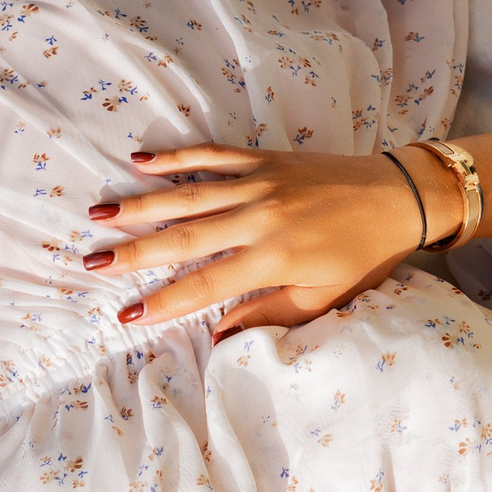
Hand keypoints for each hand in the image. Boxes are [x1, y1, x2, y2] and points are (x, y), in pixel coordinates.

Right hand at [83, 142, 457, 336]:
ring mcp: (260, 184)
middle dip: (135, 251)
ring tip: (99, 212)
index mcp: (275, 259)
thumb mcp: (323, 297)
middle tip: (92, 260)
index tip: (128, 315)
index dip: (164, 302)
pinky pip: (213, 156)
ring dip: (141, 203)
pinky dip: (177, 158)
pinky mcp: (265, 160)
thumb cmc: (364, 256)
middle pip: (186, 238)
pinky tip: (140, 161)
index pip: (207, 286)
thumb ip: (270, 314)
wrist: (399, 196)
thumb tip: (219, 335)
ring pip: (190, 195)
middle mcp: (261, 219)